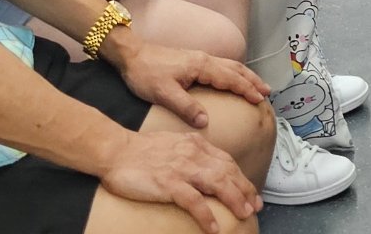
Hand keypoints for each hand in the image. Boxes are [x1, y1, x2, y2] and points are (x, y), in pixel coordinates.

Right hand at [97, 123, 264, 233]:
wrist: (115, 150)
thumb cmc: (140, 150)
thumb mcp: (173, 144)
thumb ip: (191, 153)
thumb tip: (204, 166)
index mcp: (195, 144)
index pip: (226, 161)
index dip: (241, 177)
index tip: (251, 191)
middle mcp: (193, 154)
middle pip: (228, 172)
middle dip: (245, 190)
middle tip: (255, 206)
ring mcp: (182, 168)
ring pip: (218, 183)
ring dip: (234, 199)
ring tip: (244, 213)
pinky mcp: (169, 183)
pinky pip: (194, 201)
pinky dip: (207, 215)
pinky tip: (214, 227)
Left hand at [98, 32, 271, 125]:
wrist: (131, 54)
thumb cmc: (146, 74)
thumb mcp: (164, 93)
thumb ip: (186, 107)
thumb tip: (206, 122)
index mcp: (200, 66)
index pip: (230, 79)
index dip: (246, 89)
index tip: (260, 99)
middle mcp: (204, 59)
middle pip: (235, 69)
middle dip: (252, 80)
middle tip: (267, 91)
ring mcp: (199, 58)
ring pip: (229, 65)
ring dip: (245, 75)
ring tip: (257, 85)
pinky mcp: (193, 60)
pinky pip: (221, 65)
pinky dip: (234, 72)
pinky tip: (232, 79)